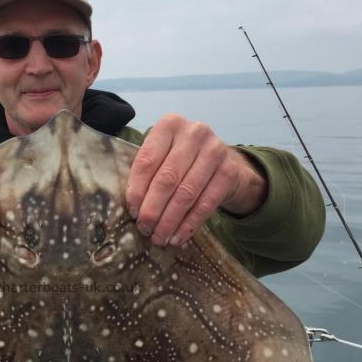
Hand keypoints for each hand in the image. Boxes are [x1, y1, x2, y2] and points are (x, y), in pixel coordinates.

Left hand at [125, 113, 266, 245]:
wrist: (222, 161)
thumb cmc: (181, 160)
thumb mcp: (162, 155)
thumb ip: (146, 172)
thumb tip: (132, 208)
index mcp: (170, 124)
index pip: (147, 161)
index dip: (137, 190)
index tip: (132, 212)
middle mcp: (194, 132)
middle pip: (167, 179)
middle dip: (153, 209)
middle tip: (144, 229)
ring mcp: (215, 150)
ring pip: (186, 194)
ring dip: (170, 221)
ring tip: (159, 238)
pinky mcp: (229, 171)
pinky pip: (205, 204)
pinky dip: (189, 224)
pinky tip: (178, 237)